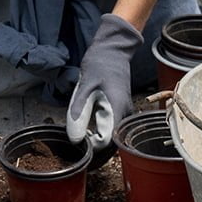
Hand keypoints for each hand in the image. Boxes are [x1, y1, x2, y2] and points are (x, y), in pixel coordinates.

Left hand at [66, 14, 142, 150]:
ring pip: (113, 140)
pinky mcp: (123, 113)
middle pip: (112, 146)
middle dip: (94, 151)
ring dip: (98, 145)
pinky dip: (102, 137)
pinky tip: (90, 132)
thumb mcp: (84, 87)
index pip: (106, 142)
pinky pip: (113, 132)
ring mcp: (126, 115)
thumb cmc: (99, 64)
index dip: (91, 147)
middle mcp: (126, 115)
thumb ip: (78, 113)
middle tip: (77, 147)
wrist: (113, 51)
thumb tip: (74, 139)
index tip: (78, 141)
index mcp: (117, 109)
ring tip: (82, 142)